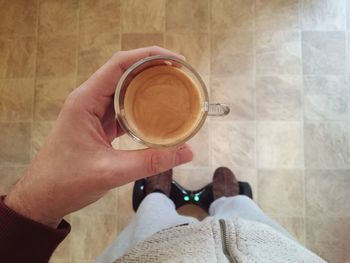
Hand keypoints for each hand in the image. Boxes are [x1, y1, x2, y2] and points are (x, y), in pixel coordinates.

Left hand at [4, 47, 192, 227]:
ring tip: (173, 87)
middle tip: (180, 73)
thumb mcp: (112, 172)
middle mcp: (88, 99)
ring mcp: (92, 111)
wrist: (43, 196)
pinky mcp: (97, 123)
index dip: (149, 55)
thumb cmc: (67, 182)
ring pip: (123, 88)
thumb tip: (187, 151)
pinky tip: (157, 110)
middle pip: (123, 71)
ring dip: (146, 84)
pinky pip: (122, 106)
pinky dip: (140, 104)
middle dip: (152, 67)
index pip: (119, 64)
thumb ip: (150, 162)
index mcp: (86, 101)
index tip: (176, 60)